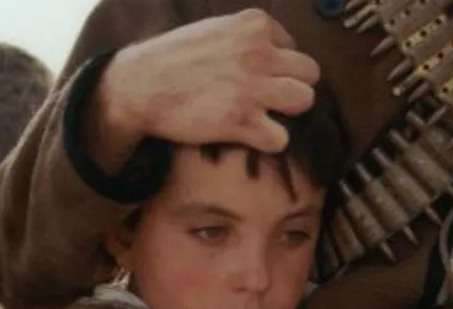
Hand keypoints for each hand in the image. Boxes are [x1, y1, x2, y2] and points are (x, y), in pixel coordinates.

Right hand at [102, 8, 320, 152]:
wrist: (141, 84)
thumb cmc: (175, 58)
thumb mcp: (216, 29)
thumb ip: (249, 37)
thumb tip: (278, 53)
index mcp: (255, 25)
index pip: (294, 49)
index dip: (278, 67)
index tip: (256, 77)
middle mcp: (258, 52)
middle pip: (310, 73)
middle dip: (293, 86)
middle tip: (269, 99)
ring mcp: (251, 87)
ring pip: (305, 100)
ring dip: (288, 111)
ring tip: (265, 115)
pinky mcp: (240, 121)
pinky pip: (281, 137)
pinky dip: (270, 140)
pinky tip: (252, 135)